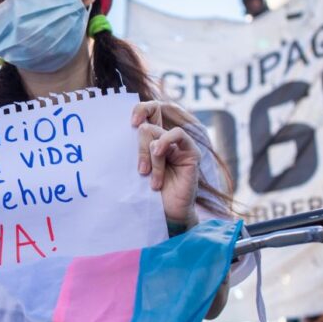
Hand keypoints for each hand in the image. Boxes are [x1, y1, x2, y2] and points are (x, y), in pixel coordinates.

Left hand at [133, 104, 200, 225]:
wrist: (165, 211)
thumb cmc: (148, 190)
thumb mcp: (136, 166)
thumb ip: (137, 147)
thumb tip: (138, 126)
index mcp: (152, 139)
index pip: (149, 111)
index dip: (140, 110)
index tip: (131, 123)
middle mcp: (166, 139)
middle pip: (148, 124)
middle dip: (139, 147)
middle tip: (140, 169)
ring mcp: (179, 145)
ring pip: (157, 133)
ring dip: (149, 155)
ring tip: (146, 173)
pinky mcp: (191, 152)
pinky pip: (178, 135)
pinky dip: (165, 142)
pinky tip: (159, 154)